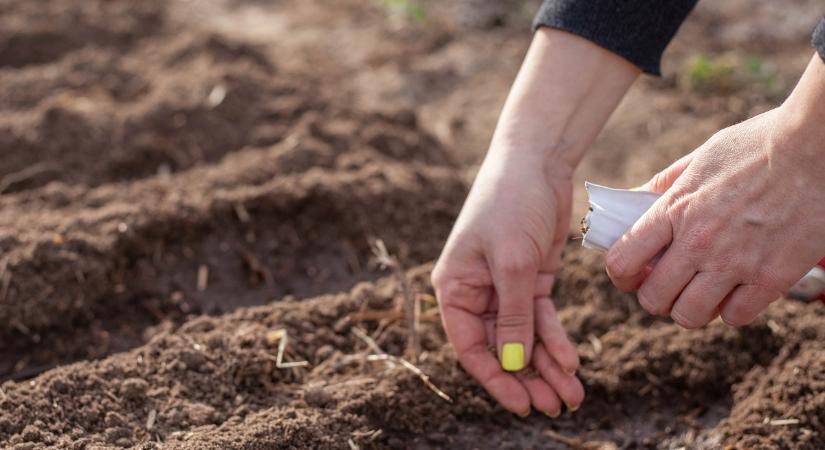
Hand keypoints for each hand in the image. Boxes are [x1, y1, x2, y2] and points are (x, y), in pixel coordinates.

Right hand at [432, 152, 582, 415]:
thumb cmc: (510, 203)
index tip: (521, 404)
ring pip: (524, 338)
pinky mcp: (532, 279)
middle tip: (553, 406)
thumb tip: (513, 365)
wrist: (537, 162)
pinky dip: (556, 340)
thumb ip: (513, 315)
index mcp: (454, 287)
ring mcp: (505, 287)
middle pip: (500, 347)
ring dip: (546, 366)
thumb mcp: (513, 262)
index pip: (470, 346)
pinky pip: (542, 319)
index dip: (495, 379)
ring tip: (570, 394)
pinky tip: (571, 362)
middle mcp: (476, 292)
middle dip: (527, 378)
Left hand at [607, 101, 824, 327]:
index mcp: (675, 209)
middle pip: (652, 298)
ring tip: (698, 291)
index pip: (623, 259)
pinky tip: (735, 290)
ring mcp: (736, 263)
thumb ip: (663, 186)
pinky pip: (735, 317)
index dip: (620, 273)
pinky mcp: (772, 278)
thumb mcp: (700, 158)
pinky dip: (731, 310)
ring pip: (689, 316)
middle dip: (653, 296)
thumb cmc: (759, 145)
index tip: (629, 271)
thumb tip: (630, 203)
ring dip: (688, 308)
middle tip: (665, 285)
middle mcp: (699, 241)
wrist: (818, 146)